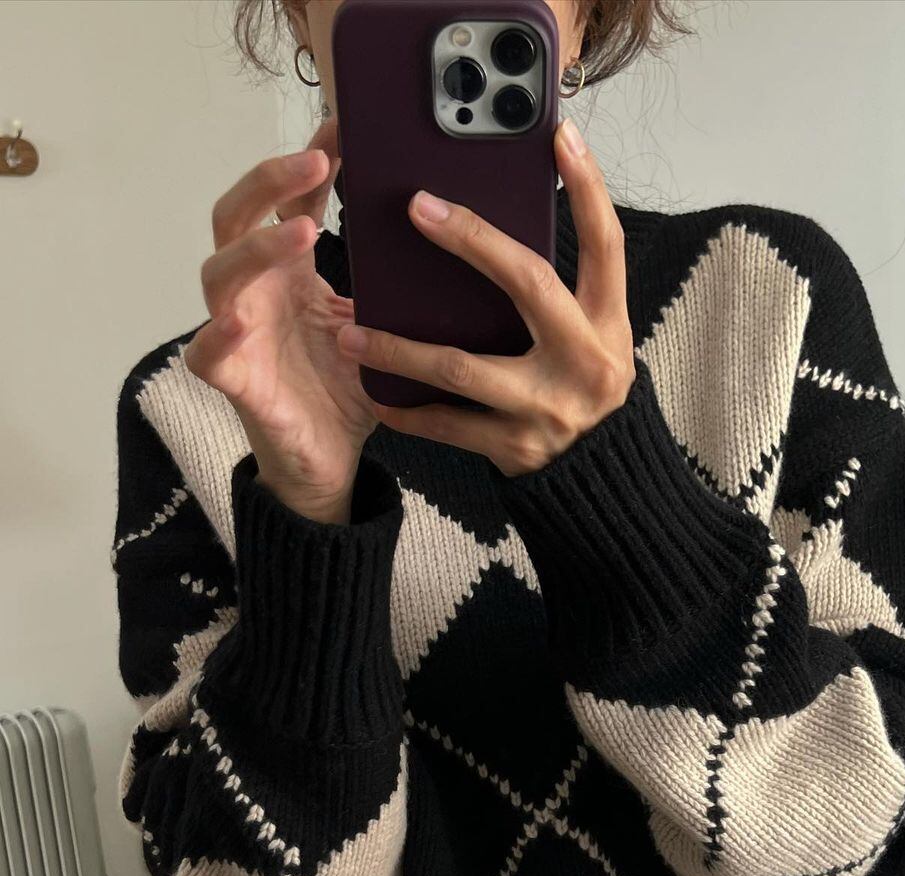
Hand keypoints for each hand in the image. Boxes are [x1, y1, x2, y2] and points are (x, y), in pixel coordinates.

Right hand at [183, 118, 379, 523]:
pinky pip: (208, 353)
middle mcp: (257, 294)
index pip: (286, 202)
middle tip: (316, 158)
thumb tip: (441, 239)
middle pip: (237, 217)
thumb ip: (387, 284)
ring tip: (303, 231)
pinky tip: (236, 321)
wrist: (331, 463)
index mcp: (288, 276)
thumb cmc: (345, 392)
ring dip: (258, 246)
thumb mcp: (377, 327)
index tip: (344, 128)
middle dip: (270, 181)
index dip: (307, 163)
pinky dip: (217, 335)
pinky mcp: (234, 381)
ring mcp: (238, 333)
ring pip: (221, 272)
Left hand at [336, 117, 635, 477]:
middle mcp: (585, 361)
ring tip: (351, 334)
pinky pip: (449, 426)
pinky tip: (374, 395)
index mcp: (607, 323)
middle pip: (527, 284)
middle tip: (417, 208)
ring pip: (463, 368)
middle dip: (472, 240)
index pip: (605, 244)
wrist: (600, 478)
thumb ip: (556, 293)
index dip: (588, 187)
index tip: (559, 134)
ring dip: (399, 350)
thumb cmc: (581, 390)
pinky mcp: (515, 448)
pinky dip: (407, 411)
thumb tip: (497, 223)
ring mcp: (549, 408)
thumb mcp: (591, 337)